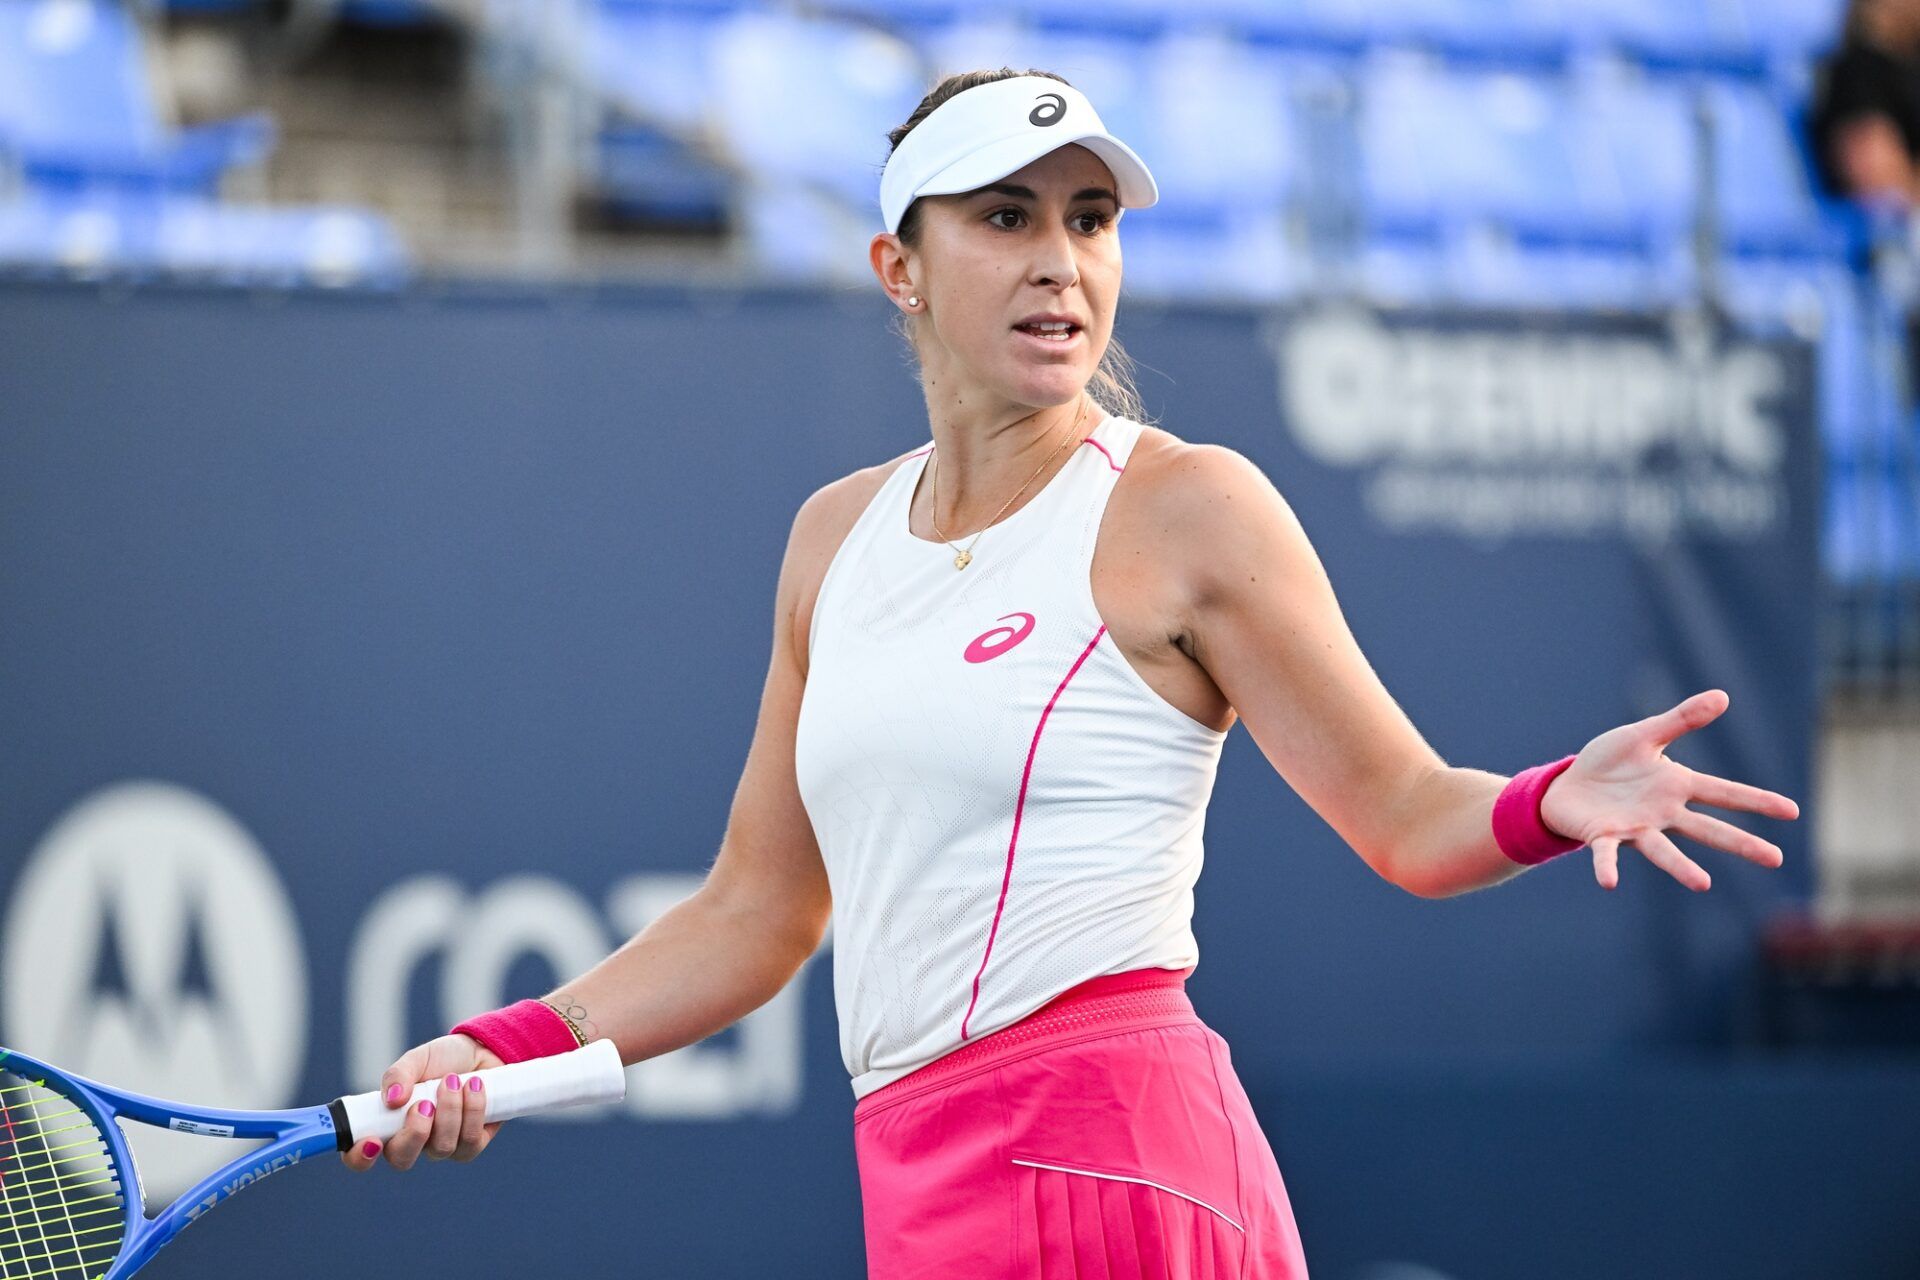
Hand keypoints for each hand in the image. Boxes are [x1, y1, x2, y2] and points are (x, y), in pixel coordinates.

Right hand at [339, 1033, 505, 1171]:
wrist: (483, 1051)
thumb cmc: (443, 1059)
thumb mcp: (416, 1060)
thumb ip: (398, 1075)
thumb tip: (392, 1099)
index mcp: (388, 1124)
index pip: (361, 1155)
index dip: (359, 1157)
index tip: (372, 1140)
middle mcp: (413, 1141)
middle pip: (402, 1160)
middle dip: (414, 1134)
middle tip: (425, 1104)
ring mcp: (443, 1145)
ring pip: (442, 1147)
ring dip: (449, 1110)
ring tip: (454, 1080)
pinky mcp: (472, 1144)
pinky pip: (471, 1141)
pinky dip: (473, 1110)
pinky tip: (476, 1086)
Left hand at [1537, 688, 1800, 891]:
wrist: (1567, 786)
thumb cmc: (1609, 763)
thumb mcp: (1644, 735)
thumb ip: (1681, 719)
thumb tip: (1723, 696)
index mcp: (1677, 786)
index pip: (1724, 793)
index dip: (1757, 800)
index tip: (1793, 811)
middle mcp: (1663, 813)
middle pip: (1707, 829)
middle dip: (1741, 843)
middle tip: (1776, 859)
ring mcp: (1635, 828)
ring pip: (1663, 850)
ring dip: (1681, 867)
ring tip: (1703, 884)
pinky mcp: (1603, 836)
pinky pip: (1606, 853)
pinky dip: (1606, 867)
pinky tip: (1609, 882)